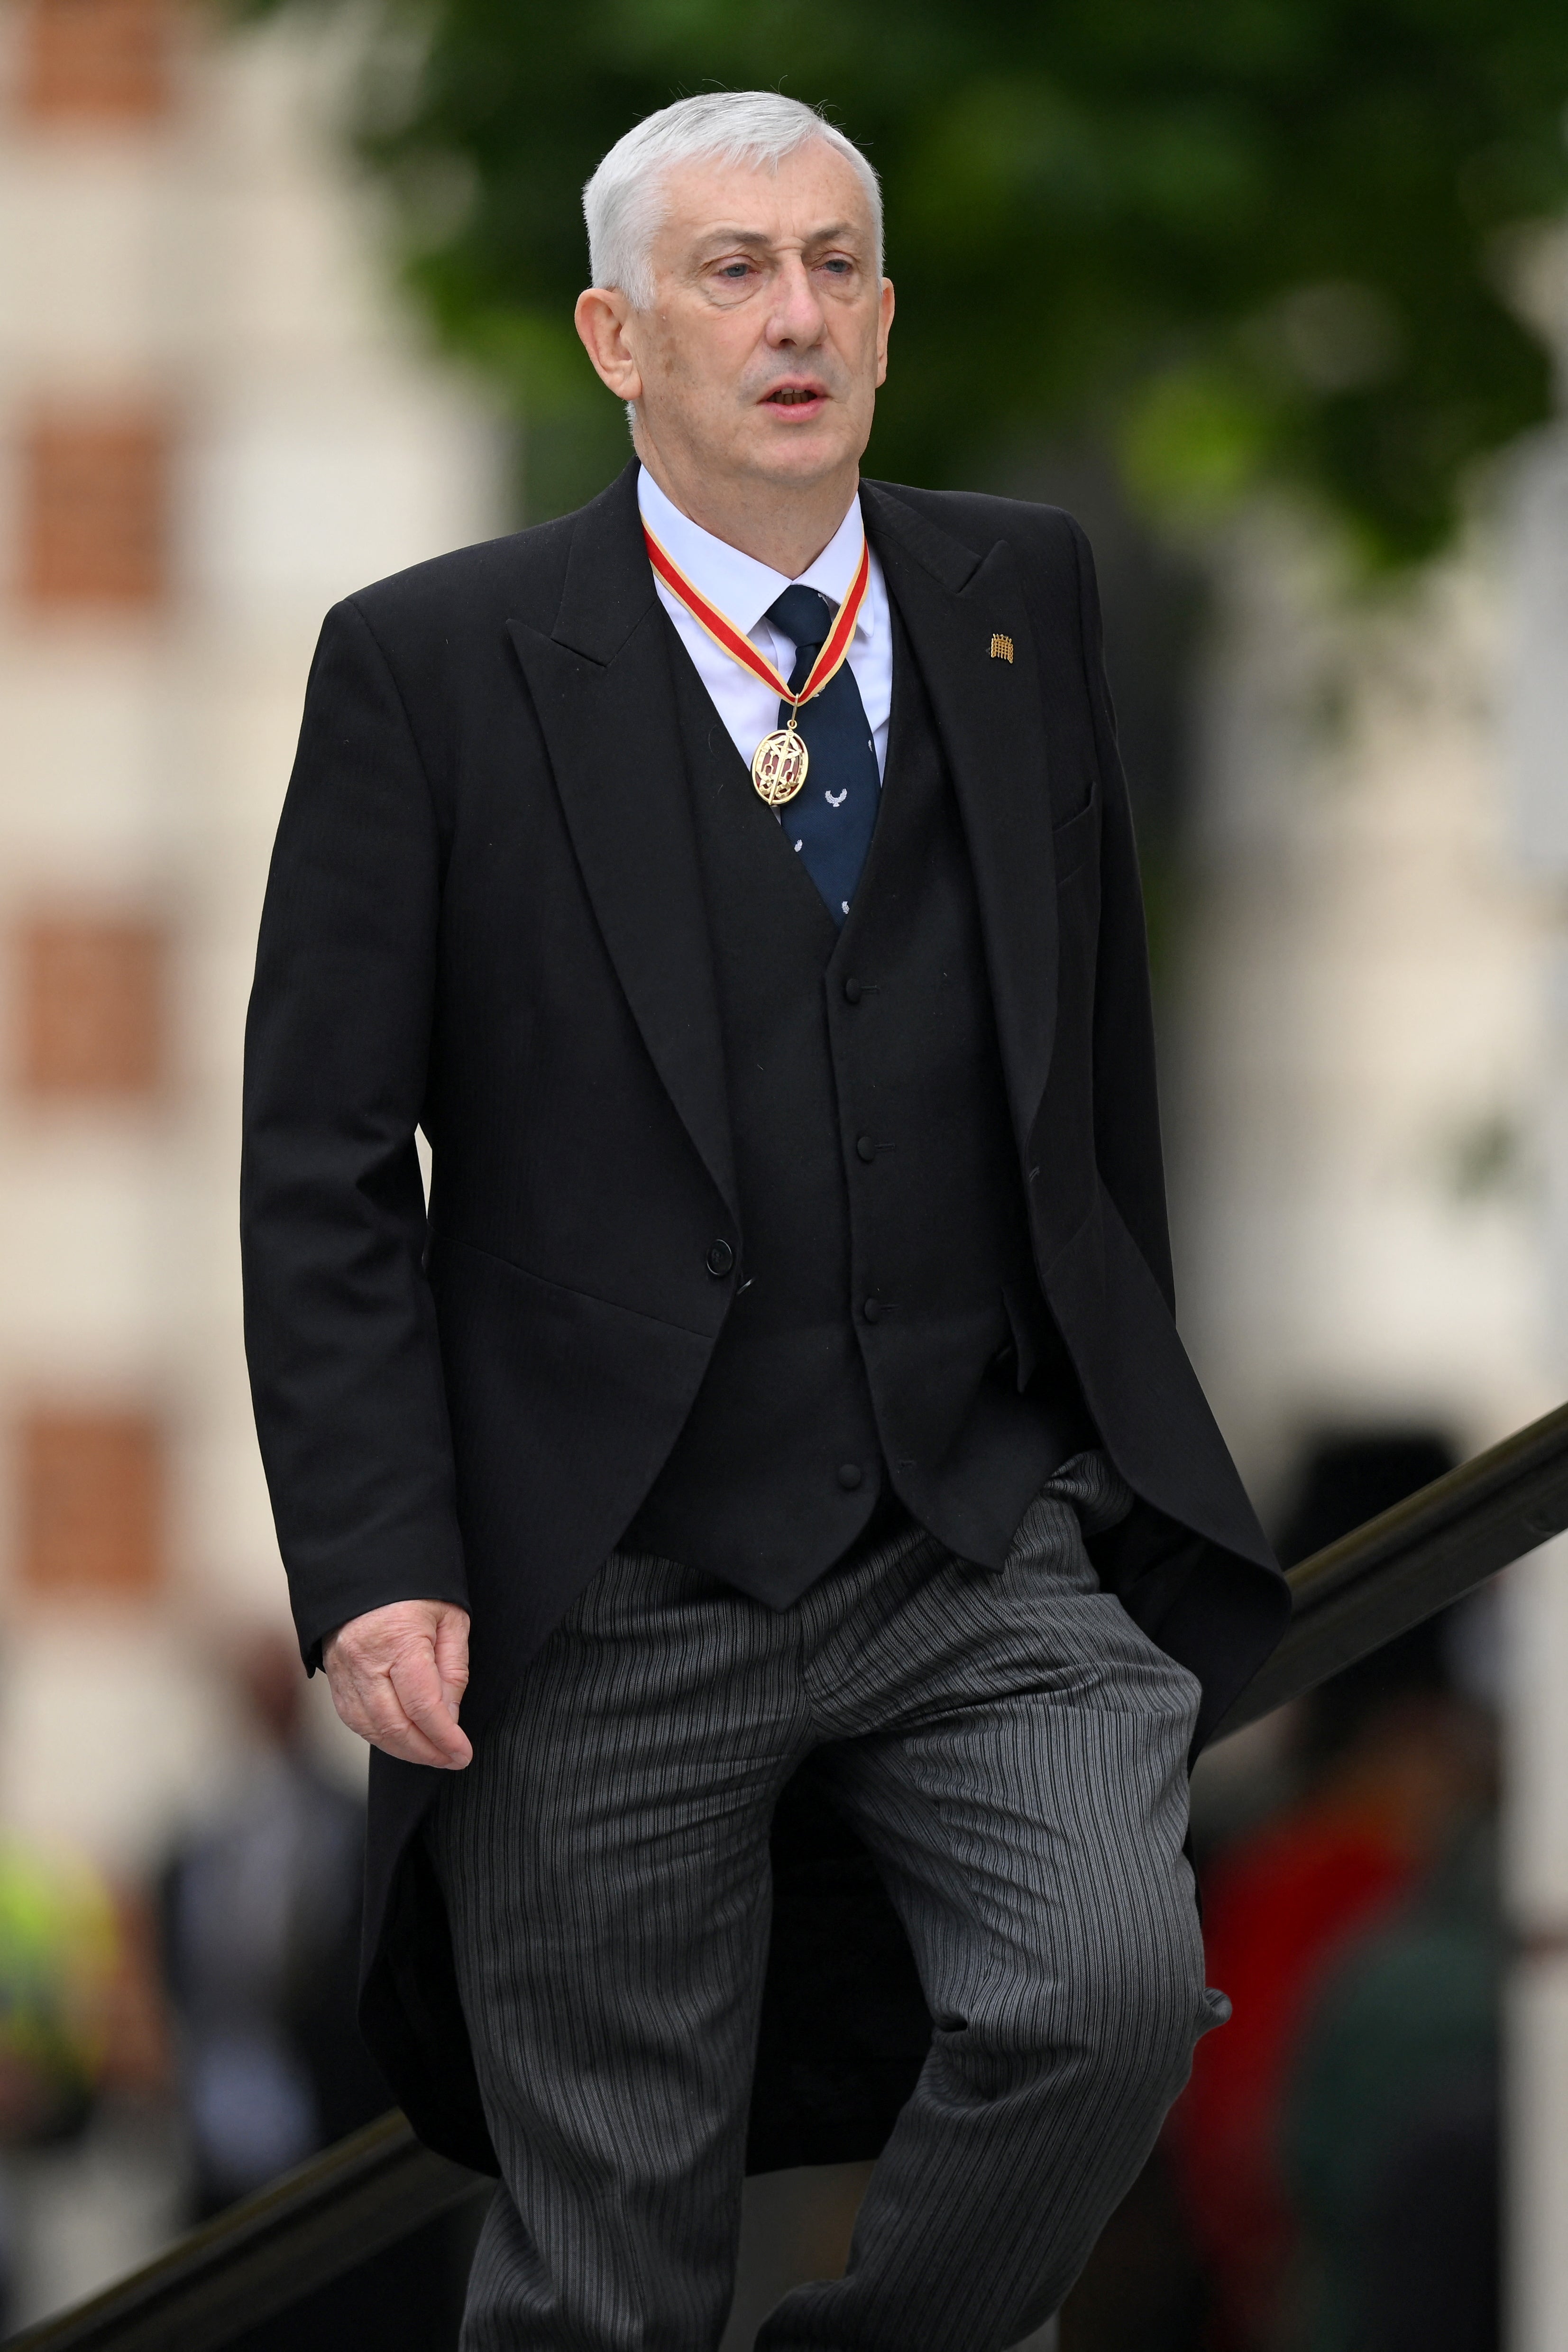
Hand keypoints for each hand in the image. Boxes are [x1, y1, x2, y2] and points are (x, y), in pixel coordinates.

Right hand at [323, 1599, 472, 1769]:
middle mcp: (364, 1659)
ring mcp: (343, 1669)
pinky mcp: (333, 1675)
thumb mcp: (450, 1618)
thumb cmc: (414, 1587)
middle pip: (393, 1725)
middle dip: (425, 1751)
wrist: (367, 1564)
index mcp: (398, 1639)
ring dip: (402, 1749)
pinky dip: (378, 1735)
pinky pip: (353, 1718)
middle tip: (450, 1759)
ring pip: (370, 1728)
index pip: (422, 1706)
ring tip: (430, 1753)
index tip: (462, 1754)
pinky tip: (400, 1739)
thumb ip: (453, 1669)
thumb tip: (449, 1717)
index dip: (444, 1738)